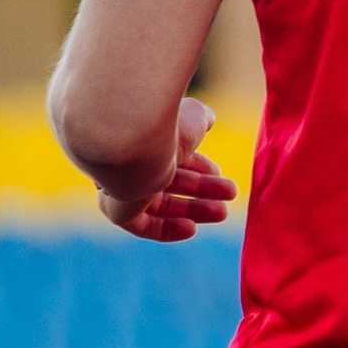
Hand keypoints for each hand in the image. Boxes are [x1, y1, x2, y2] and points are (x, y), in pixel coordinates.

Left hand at [97, 96, 238, 241]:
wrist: (127, 140)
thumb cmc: (162, 124)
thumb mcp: (192, 118)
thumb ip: (201, 119)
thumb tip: (209, 119)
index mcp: (147, 139)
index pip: (173, 157)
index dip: (199, 166)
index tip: (220, 172)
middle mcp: (131, 162)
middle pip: (170, 182)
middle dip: (203, 189)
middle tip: (231, 193)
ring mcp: (122, 186)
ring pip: (161, 205)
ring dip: (193, 210)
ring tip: (222, 213)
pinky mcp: (116, 209)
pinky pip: (143, 226)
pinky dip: (168, 229)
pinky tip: (192, 229)